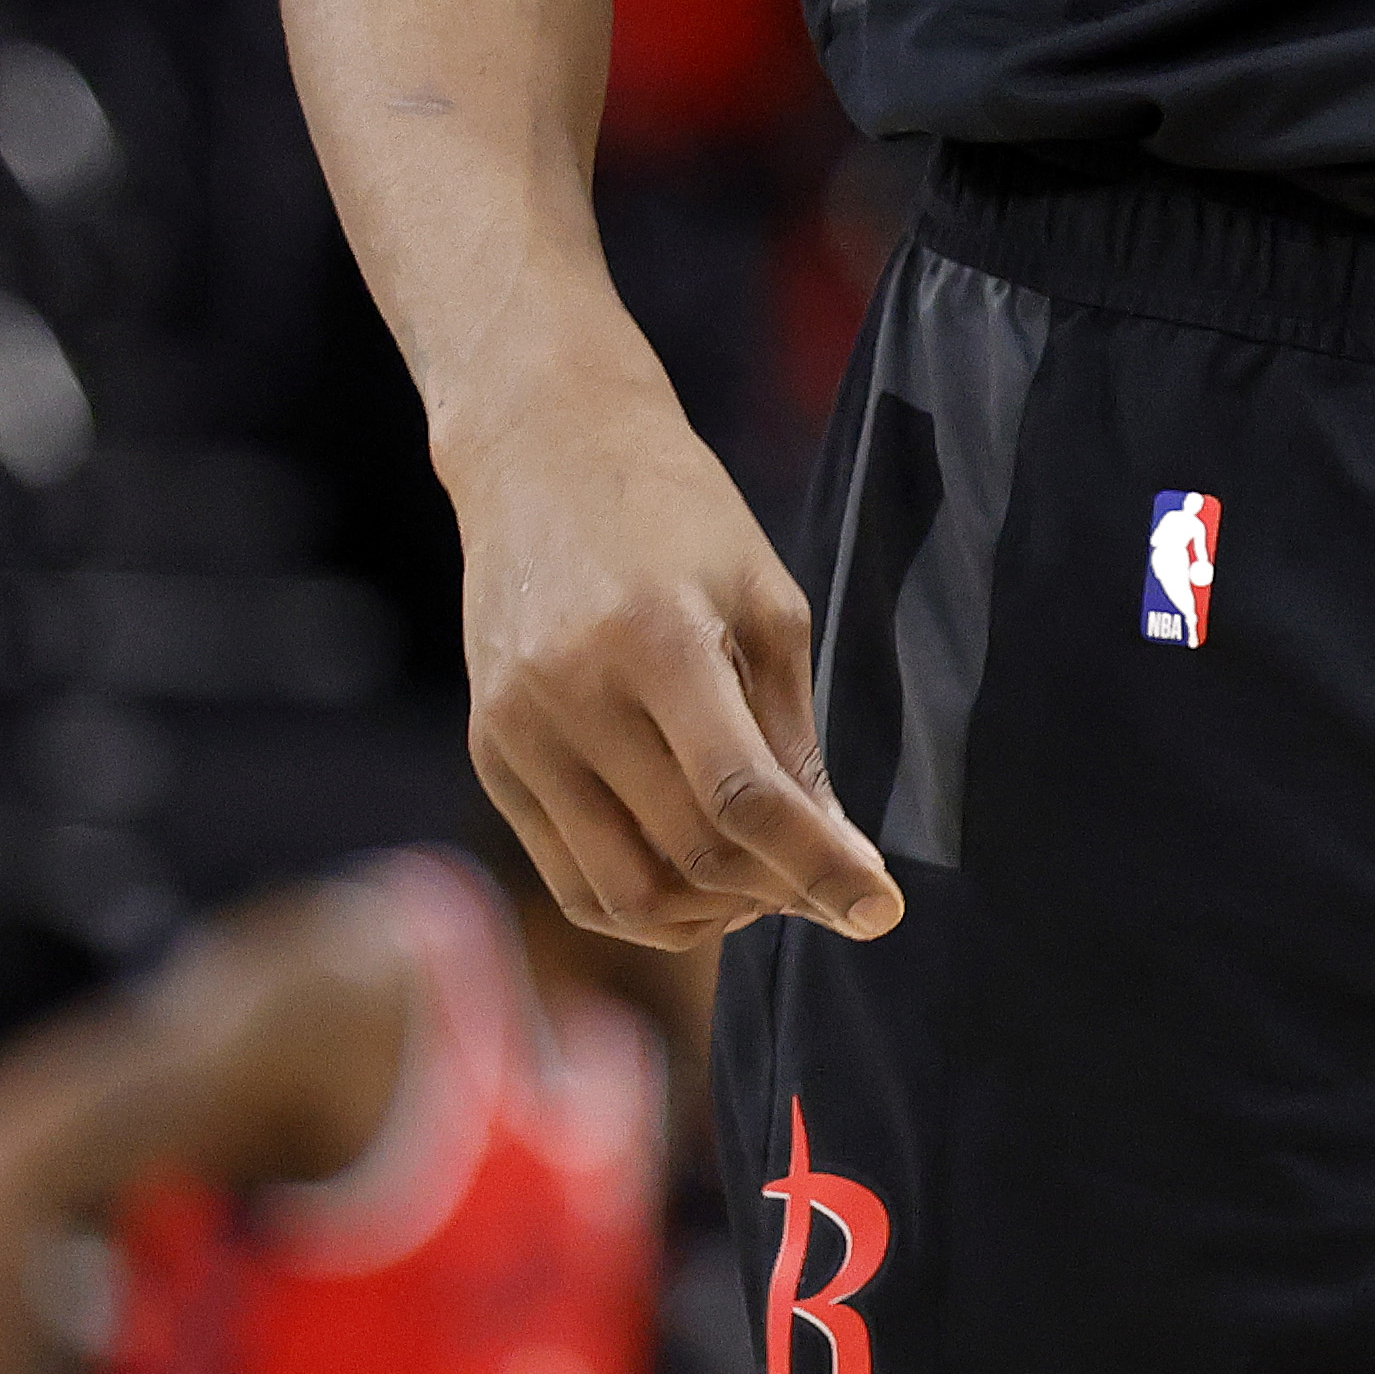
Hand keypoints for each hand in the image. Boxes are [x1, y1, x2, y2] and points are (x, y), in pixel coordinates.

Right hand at [446, 365, 902, 947]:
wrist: (545, 457)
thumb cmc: (681, 517)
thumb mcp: (767, 602)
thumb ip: (793, 731)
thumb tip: (834, 850)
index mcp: (656, 642)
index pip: (742, 797)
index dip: (819, 866)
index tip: (883, 911)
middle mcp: (572, 698)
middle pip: (688, 854)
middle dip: (778, 892)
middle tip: (835, 886)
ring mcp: (517, 736)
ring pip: (624, 892)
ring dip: (712, 915)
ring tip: (770, 884)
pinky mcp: (491, 758)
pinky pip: (573, 877)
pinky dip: (645, 904)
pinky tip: (704, 880)